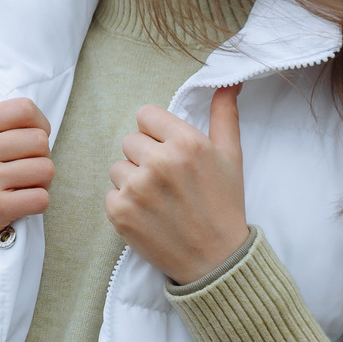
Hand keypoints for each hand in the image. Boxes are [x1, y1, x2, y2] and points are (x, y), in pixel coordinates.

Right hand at [0, 86, 53, 254]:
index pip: (23, 108)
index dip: (40, 124)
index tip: (32, 139)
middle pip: (40, 140)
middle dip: (41, 158)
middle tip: (23, 171)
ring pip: (46, 169)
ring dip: (41, 182)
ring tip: (21, 187)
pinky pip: (42, 198)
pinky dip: (37, 203)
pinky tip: (18, 205)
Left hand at [105, 91, 247, 284]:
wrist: (216, 260)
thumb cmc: (225, 205)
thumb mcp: (232, 156)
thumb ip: (224, 115)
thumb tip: (228, 82)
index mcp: (186, 142)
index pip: (146, 115)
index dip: (156, 132)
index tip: (169, 151)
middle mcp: (159, 162)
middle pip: (130, 140)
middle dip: (145, 157)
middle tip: (168, 181)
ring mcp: (137, 188)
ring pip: (118, 167)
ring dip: (133, 180)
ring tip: (160, 200)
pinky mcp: (120, 212)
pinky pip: (110, 193)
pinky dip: (124, 204)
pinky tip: (149, 215)